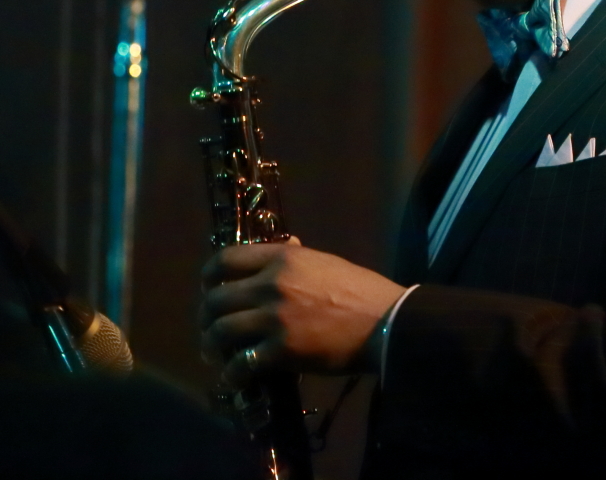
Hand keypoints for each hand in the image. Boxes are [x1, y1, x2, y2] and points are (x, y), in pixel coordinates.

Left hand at [199, 239, 404, 384]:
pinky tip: (236, 377)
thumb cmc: (359, 289)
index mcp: (282, 257)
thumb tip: (285, 245)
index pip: (226, 259)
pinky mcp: (281, 351)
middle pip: (216, 300)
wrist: (383, 321)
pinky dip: (232, 374)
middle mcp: (271, 283)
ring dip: (212, 347)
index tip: (208, 289)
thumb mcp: (325, 261)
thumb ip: (298, 256)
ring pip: (220, 332)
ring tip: (216, 355)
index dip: (209, 276)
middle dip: (206, 318)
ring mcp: (274, 318)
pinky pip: (240, 364)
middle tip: (210, 330)